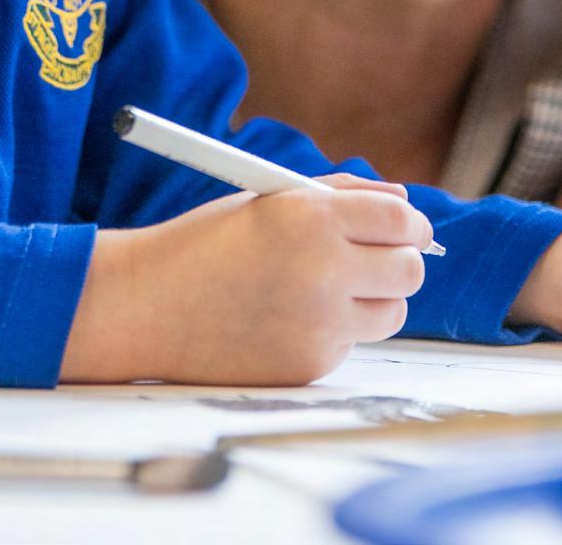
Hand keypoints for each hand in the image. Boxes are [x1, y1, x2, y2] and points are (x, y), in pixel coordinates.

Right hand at [61, 175, 431, 384]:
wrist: (150, 305)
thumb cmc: (208, 242)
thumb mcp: (271, 198)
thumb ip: (340, 195)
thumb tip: (403, 200)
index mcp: (311, 217)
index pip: (399, 218)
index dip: (411, 222)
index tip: (407, 227)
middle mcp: (323, 270)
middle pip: (410, 271)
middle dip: (401, 260)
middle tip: (377, 258)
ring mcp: (319, 324)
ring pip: (391, 312)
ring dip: (375, 298)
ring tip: (329, 287)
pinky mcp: (310, 365)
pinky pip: (349, 343)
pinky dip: (334, 330)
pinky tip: (288, 317)